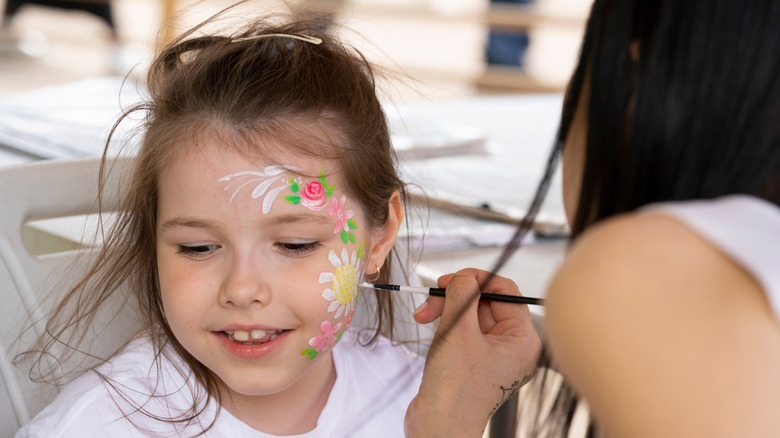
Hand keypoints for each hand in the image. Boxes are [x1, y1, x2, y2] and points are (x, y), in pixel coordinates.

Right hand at [405, 268, 541, 436]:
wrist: (438, 427)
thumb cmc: (455, 389)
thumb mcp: (458, 331)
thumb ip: (463, 295)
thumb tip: (463, 277)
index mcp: (522, 340)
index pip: (506, 291)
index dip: (478, 279)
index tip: (454, 278)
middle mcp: (512, 347)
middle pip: (485, 302)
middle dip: (455, 296)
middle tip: (433, 296)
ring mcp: (493, 356)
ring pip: (470, 316)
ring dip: (446, 310)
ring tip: (423, 316)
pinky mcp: (474, 363)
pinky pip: (463, 332)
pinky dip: (445, 325)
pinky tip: (430, 328)